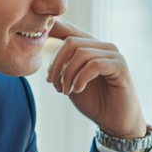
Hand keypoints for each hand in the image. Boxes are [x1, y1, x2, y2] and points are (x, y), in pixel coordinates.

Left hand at [46, 19, 147, 139]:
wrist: (116, 122)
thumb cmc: (94, 102)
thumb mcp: (71, 81)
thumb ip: (61, 65)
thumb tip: (42, 46)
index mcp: (91, 47)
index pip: (69, 30)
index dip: (52, 29)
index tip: (31, 36)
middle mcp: (103, 46)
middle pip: (71, 42)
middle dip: (56, 64)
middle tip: (52, 83)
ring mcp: (114, 55)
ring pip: (81, 53)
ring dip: (68, 74)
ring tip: (66, 91)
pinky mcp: (120, 66)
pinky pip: (94, 64)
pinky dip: (81, 78)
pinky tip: (77, 90)